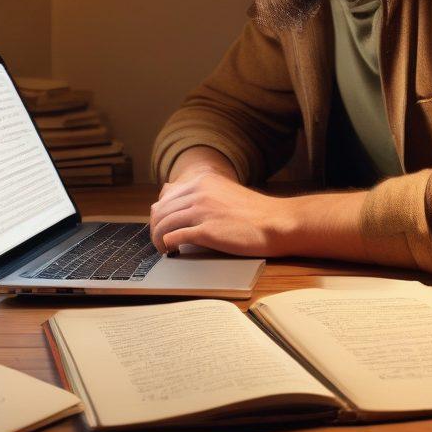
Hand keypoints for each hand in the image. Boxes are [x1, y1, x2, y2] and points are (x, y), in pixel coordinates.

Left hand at [149, 170, 295, 257]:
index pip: (166, 196)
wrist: (276, 222)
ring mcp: (202, 210)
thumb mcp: (223, 192)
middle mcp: (199, 192)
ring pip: (164, 224)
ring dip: (158, 239)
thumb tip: (177, 201)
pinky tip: (171, 251)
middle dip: (155, 227)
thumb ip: (202, 193)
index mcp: (203, 180)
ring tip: (163, 248)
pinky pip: (174, 237)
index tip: (161, 224)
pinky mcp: (206, 231)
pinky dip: (167, 245)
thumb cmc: (253, 212)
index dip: (159, 213)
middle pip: (161, 210)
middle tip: (159, 240)